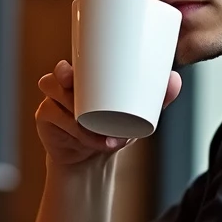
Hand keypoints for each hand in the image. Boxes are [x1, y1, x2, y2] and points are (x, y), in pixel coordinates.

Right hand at [35, 59, 181, 170]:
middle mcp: (62, 87)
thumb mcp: (135, 112)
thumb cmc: (111, 127)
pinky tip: (92, 139)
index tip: (75, 74)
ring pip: (57, 102)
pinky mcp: (46, 123)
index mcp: (81, 77)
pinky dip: (78, 133)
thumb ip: (155, 96)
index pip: (70, 64)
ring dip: (77, 115)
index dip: (68, 66)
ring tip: (100, 130)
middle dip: (66, 82)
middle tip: (81, 93)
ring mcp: (51, 105)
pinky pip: (58, 123)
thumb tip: (175, 79)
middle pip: (56, 77)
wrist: (90, 157)